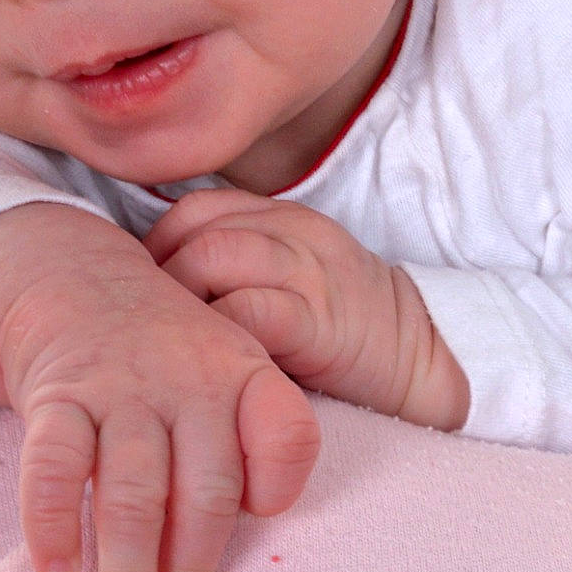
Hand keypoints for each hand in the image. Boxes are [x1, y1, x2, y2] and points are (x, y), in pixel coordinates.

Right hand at [0, 254, 322, 571]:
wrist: (78, 278)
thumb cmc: (168, 352)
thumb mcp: (229, 367)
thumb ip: (251, 436)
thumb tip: (253, 524)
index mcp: (245, 375)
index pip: (288, 433)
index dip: (280, 486)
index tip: (258, 521)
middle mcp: (189, 381)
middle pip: (204, 490)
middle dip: (189, 567)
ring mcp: (122, 387)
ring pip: (133, 491)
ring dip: (127, 567)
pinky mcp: (58, 395)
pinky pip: (55, 467)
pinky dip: (54, 524)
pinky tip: (56, 571)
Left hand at [143, 189, 468, 431]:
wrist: (425, 357)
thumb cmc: (341, 329)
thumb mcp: (291, 278)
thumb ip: (238, 269)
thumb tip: (152, 293)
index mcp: (283, 220)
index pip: (197, 208)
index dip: (158, 247)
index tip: (146, 295)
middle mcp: (295, 234)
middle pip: (198, 230)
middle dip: (160, 277)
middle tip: (149, 328)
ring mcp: (311, 273)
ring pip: (217, 256)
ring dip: (181, 301)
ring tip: (174, 346)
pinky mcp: (322, 321)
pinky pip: (251, 310)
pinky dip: (218, 332)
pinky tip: (212, 363)